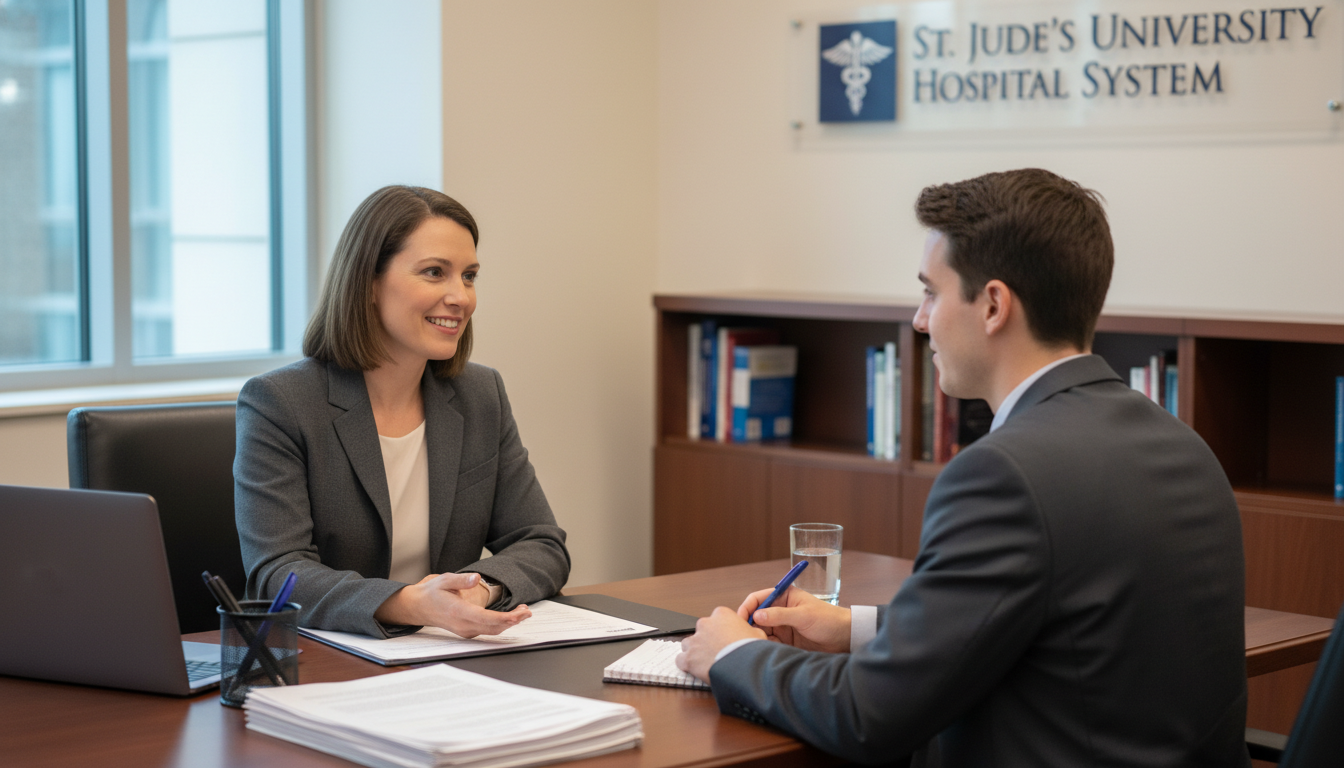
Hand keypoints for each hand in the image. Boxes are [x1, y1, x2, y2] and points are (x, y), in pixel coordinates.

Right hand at [375, 572, 529, 637]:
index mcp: (458, 612)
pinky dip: (501, 624)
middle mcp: (463, 625)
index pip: (486, 619)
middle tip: (527, 611)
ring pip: (492, 631)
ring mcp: (466, 630)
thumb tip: (476, 578)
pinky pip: (488, 630)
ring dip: (509, 623)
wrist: (419, 607)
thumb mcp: (444, 580)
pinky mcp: (468, 631)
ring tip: (523, 612)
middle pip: (493, 628)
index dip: (506, 618)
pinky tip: (510, 616)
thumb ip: (461, 580)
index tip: (520, 613)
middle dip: (513, 621)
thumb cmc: (433, 593)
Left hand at [675, 606, 764, 681]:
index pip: (717, 618)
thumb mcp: (757, 634)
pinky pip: (681, 659)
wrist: (743, 665)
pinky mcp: (688, 658)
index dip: (722, 629)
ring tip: (706, 661)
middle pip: (702, 630)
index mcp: (721, 614)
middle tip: (718, 651)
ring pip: (688, 644)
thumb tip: (751, 634)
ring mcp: (695, 641)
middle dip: (707, 639)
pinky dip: (686, 664)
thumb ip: (750, 631)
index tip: (727, 638)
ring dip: (695, 651)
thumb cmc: (751, 649)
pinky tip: (694, 669)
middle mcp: (705, 624)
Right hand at [736, 586, 850, 652]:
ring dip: (756, 637)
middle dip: (749, 625)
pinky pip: (768, 643)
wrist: (844, 639)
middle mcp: (779, 610)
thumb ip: (780, 615)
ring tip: (755, 645)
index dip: (747, 607)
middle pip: (755, 616)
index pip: (758, 598)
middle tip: (746, 636)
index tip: (740, 620)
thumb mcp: (804, 616)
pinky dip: (764, 646)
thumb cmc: (828, 620)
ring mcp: (781, 626)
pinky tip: (764, 651)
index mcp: (784, 596)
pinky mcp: (785, 641)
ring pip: (760, 631)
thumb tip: (757, 616)